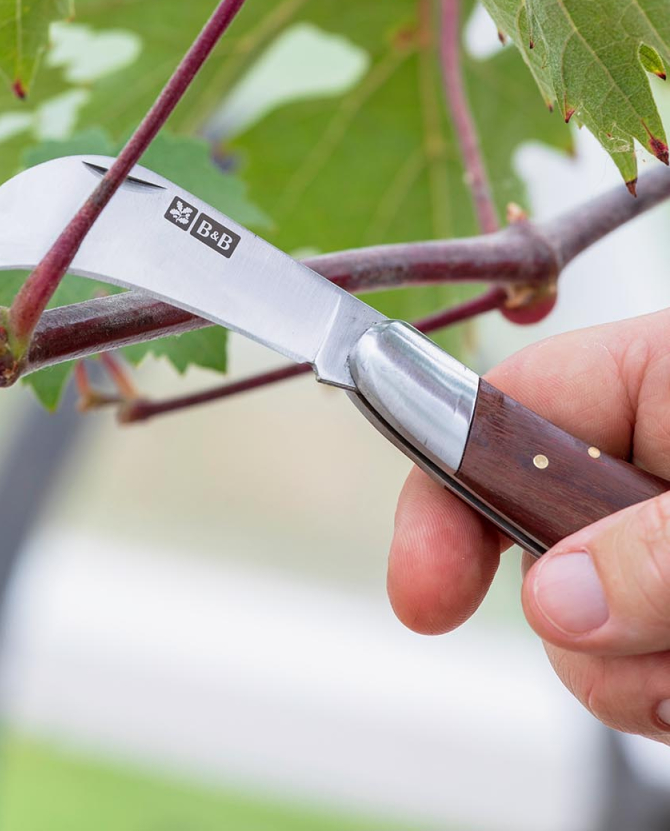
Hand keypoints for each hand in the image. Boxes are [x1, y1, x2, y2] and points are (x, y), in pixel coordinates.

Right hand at [387, 309, 669, 741]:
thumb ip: (650, 547)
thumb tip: (555, 604)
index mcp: (647, 378)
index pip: (496, 416)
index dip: (442, 496)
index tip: (422, 594)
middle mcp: (644, 455)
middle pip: (533, 539)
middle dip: (568, 618)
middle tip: (647, 656)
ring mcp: (659, 536)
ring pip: (588, 627)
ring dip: (633, 672)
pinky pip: (636, 667)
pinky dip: (662, 691)